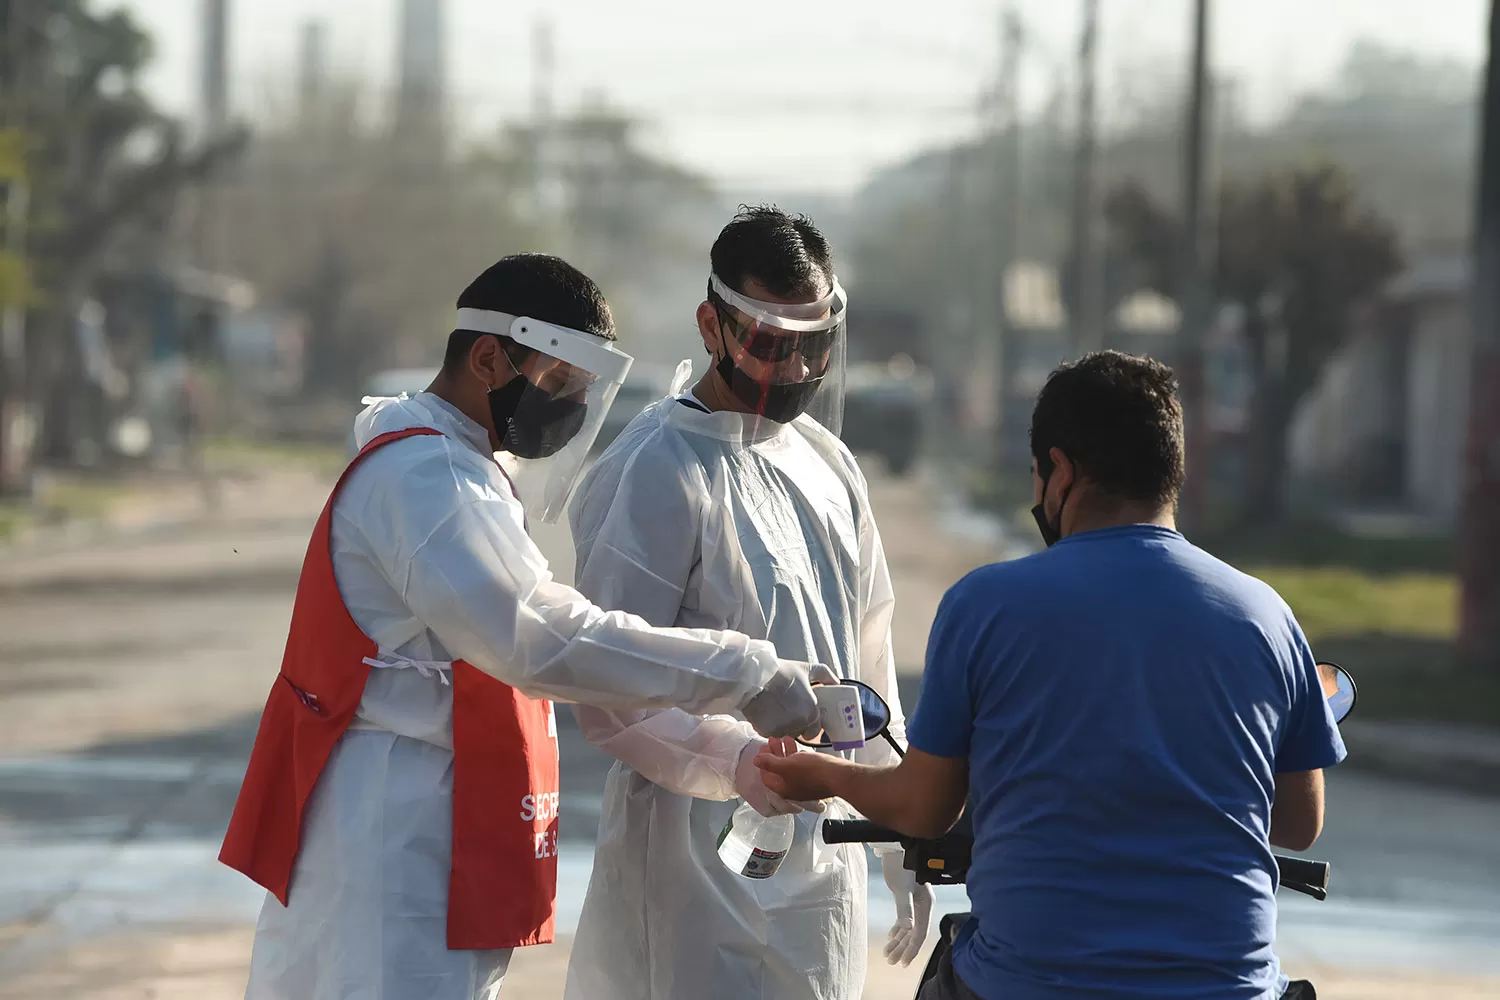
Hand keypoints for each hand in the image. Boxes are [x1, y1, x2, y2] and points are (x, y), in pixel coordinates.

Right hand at [742, 660, 836, 737]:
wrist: (753, 676)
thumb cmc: (781, 672)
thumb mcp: (806, 669)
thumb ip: (824, 675)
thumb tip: (835, 682)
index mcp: (811, 713)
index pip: (815, 729)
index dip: (810, 723)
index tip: (803, 715)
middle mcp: (799, 724)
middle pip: (800, 732)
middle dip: (796, 724)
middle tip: (787, 710)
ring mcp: (782, 729)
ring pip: (785, 734)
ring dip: (783, 726)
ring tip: (775, 710)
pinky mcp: (766, 731)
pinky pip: (771, 733)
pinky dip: (769, 726)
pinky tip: (766, 713)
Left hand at [754, 743, 843, 801]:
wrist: (839, 776)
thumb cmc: (812, 771)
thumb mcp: (787, 765)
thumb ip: (770, 763)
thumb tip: (755, 761)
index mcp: (783, 789)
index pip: (766, 776)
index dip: (762, 761)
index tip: (763, 748)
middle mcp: (792, 790)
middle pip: (778, 771)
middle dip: (774, 754)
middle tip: (772, 739)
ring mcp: (804, 785)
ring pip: (790, 767)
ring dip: (785, 752)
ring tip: (785, 738)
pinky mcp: (814, 779)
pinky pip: (801, 767)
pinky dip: (797, 756)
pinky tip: (798, 747)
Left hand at [880, 852, 933, 966]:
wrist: (895, 845)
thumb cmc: (901, 863)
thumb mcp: (901, 887)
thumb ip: (905, 908)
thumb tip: (907, 928)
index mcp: (925, 904)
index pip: (919, 934)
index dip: (911, 950)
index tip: (902, 963)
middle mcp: (922, 905)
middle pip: (913, 933)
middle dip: (903, 949)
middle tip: (891, 961)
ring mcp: (915, 902)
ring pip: (908, 928)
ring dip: (899, 941)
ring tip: (888, 954)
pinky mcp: (906, 897)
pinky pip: (904, 919)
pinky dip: (898, 929)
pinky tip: (892, 937)